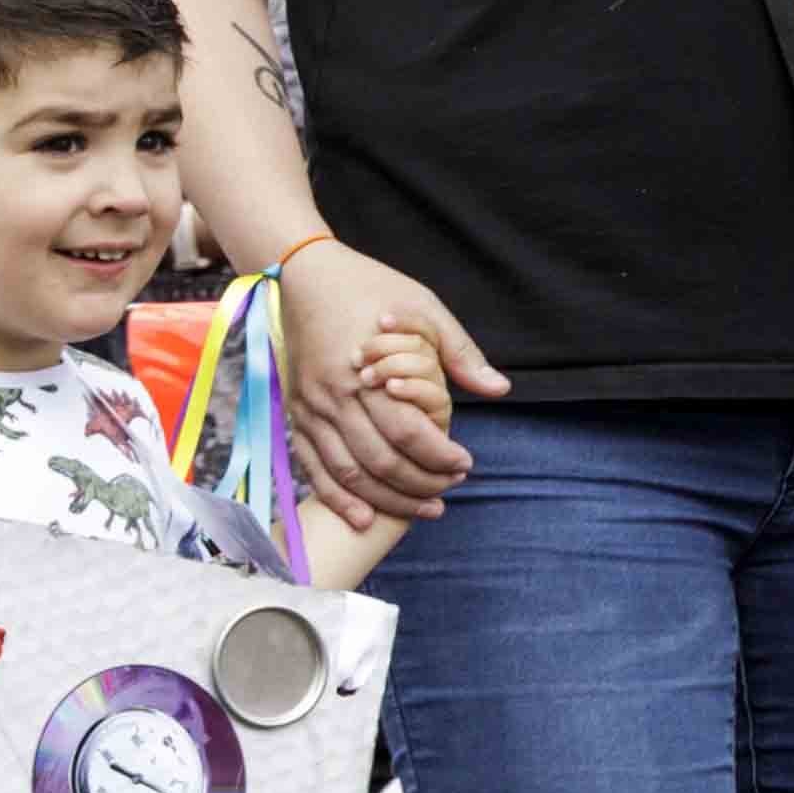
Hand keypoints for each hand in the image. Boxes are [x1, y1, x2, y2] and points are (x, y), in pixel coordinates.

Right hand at [278, 240, 502, 524]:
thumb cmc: (369, 287)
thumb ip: (458, 352)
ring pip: (348, 473)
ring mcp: (309, 410)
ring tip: (422, 509)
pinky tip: (364, 518)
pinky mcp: (294, 416)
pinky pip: (313, 468)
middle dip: (420, 483)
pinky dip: (337, 498)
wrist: (301, 274)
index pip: (408, 432)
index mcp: (367, 372)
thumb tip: (498, 388)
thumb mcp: (423, 307)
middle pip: (380, 460)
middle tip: (450, 490)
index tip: (466, 464)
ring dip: (386, 499)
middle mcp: (333, 397)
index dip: (440, 456)